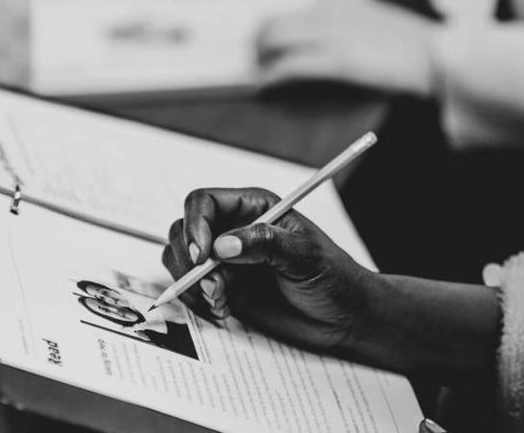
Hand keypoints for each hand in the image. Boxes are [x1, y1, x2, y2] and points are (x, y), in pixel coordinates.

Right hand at [162, 188, 373, 353]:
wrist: (344, 319)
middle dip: (188, 261)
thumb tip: (222, 245)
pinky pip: (190, 290)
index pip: (204, 203)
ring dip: (191, 284)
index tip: (201, 256)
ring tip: (222, 300)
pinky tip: (224, 310)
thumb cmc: (334, 278)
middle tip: (215, 286)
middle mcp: (235, 230)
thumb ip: (265, 244)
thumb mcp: (305, 255)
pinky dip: (197, 302)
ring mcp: (226, 261)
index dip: (195, 225)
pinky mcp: (224, 289)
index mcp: (254, 208)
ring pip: (179, 261)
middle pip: (183, 230)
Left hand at [256, 0, 439, 96]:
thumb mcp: (382, 25)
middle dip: (259, 45)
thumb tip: (336, 41)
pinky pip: (290, 65)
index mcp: (343, 4)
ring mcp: (333, 35)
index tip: (269, 46)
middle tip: (256, 65)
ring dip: (261, 60)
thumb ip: (355, 26)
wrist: (440, 58)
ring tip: (258, 77)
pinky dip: (273, 76)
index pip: (294, 12)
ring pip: (275, 40)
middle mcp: (332, 14)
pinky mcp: (337, 60)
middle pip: (275, 23)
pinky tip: (266, 86)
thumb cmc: (417, 50)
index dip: (275, 30)